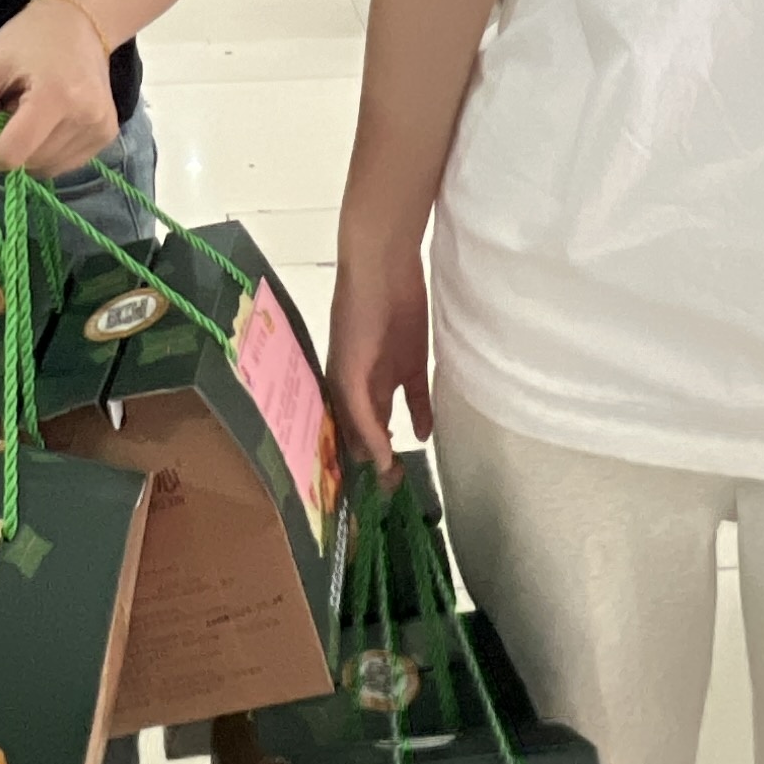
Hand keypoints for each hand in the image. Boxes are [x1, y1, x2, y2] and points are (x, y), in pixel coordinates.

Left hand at [0, 0, 119, 177]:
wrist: (82, 22)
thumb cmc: (28, 39)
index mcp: (55, 96)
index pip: (13, 154)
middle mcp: (86, 118)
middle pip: (29, 163)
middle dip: (13, 145)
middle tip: (14, 108)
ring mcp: (101, 129)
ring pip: (46, 169)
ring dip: (31, 150)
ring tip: (34, 113)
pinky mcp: (108, 136)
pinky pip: (64, 165)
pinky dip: (48, 151)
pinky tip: (51, 121)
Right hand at [327, 228, 432, 470]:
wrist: (383, 268)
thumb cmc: (358, 318)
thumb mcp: (351, 371)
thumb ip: (363, 415)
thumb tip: (379, 460)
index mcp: (339, 388)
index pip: (344, 436)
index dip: (353, 464)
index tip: (367, 495)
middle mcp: (362, 385)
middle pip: (368, 431)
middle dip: (375, 460)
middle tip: (391, 492)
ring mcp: (388, 373)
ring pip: (391, 417)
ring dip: (395, 442)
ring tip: (403, 472)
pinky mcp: (414, 361)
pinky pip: (418, 397)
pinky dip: (421, 416)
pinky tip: (425, 436)